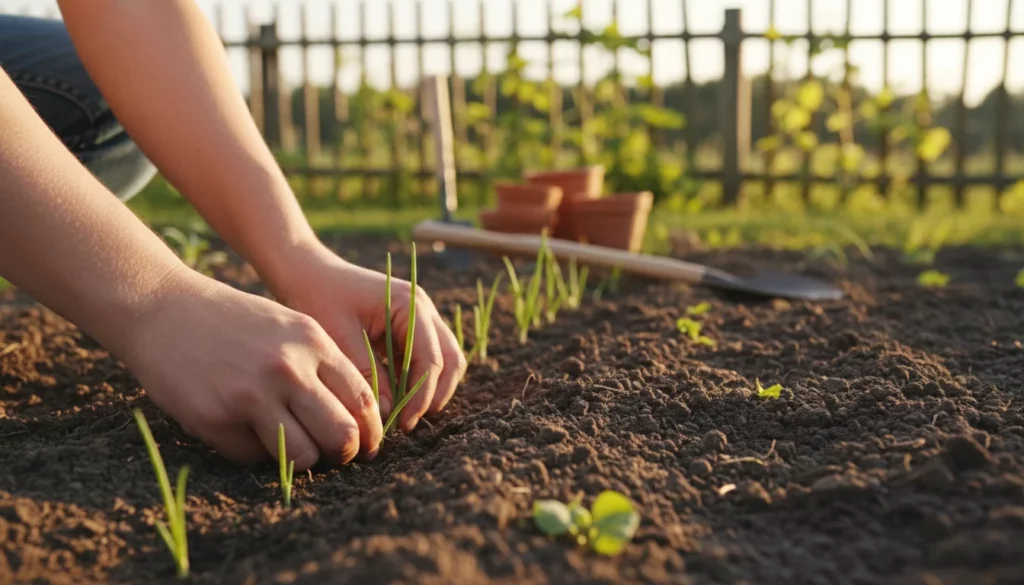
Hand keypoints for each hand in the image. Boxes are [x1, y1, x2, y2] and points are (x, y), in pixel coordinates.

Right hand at [118, 274, 381, 469]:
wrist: (163, 310)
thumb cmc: (234, 321)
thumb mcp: (289, 327)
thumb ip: (322, 365)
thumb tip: (357, 419)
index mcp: (313, 342)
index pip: (363, 400)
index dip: (371, 431)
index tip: (366, 444)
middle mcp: (288, 369)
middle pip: (342, 435)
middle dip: (345, 453)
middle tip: (336, 455)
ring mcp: (252, 396)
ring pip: (303, 456)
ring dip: (302, 459)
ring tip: (290, 446)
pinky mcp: (217, 419)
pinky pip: (254, 456)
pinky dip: (255, 451)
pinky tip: (243, 428)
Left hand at [269, 243, 465, 433]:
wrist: (308, 273)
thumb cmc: (319, 297)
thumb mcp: (338, 337)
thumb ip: (366, 372)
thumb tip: (389, 412)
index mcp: (410, 305)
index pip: (432, 358)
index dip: (422, 395)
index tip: (403, 424)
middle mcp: (423, 310)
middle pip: (450, 360)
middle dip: (434, 395)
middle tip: (407, 424)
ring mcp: (420, 319)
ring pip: (444, 362)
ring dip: (428, 390)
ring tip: (401, 417)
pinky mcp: (409, 330)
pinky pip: (425, 361)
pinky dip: (416, 383)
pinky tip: (394, 401)